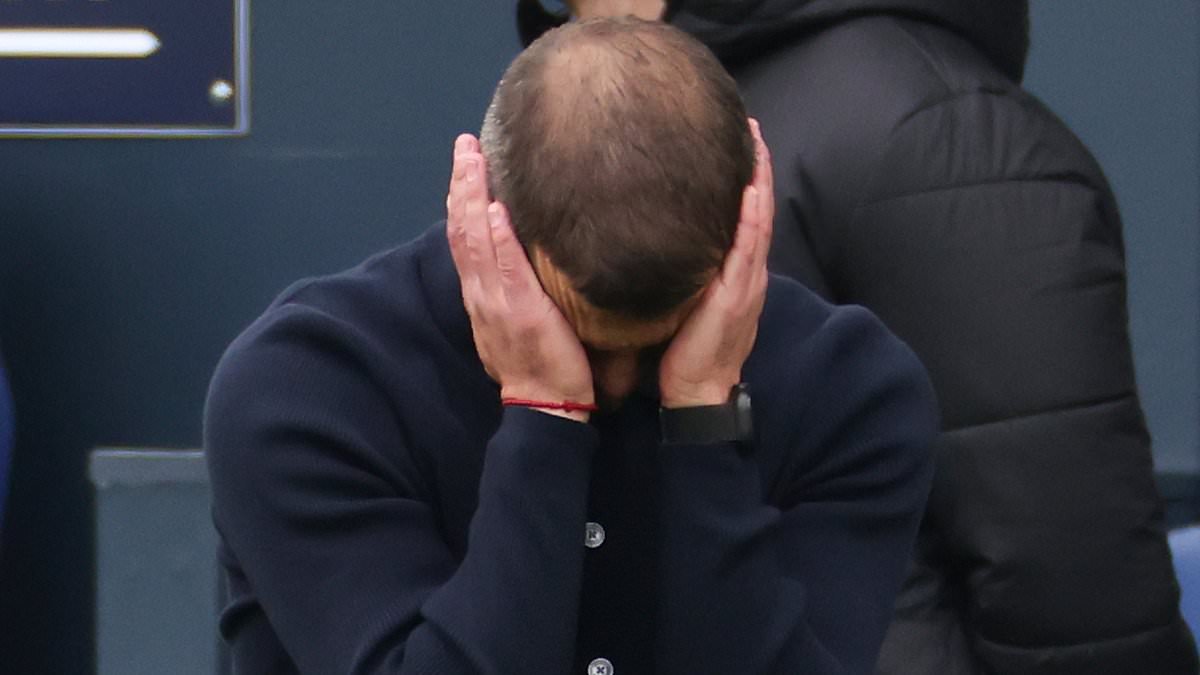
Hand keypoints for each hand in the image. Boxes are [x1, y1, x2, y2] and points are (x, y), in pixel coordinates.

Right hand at [446, 134, 594, 421]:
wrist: (544, 406)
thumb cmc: (543, 364)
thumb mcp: (522, 319)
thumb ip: (521, 287)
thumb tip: (534, 253)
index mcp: (483, 294)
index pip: (466, 237)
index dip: (462, 199)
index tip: (467, 164)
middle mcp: (481, 293)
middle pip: (462, 229)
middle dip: (461, 184)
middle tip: (465, 146)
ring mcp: (495, 301)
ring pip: (474, 240)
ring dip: (472, 196)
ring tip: (473, 159)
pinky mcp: (518, 311)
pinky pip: (503, 267)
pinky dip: (496, 237)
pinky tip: (496, 208)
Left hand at [659, 119, 773, 407]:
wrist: (697, 393)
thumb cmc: (685, 352)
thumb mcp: (685, 302)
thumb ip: (680, 272)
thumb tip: (654, 242)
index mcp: (734, 274)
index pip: (744, 216)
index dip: (745, 178)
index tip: (739, 140)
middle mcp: (746, 273)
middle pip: (757, 209)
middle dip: (757, 166)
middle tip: (751, 125)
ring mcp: (745, 283)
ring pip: (758, 221)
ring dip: (759, 180)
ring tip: (755, 141)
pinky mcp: (736, 297)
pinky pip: (748, 250)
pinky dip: (752, 219)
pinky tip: (750, 190)